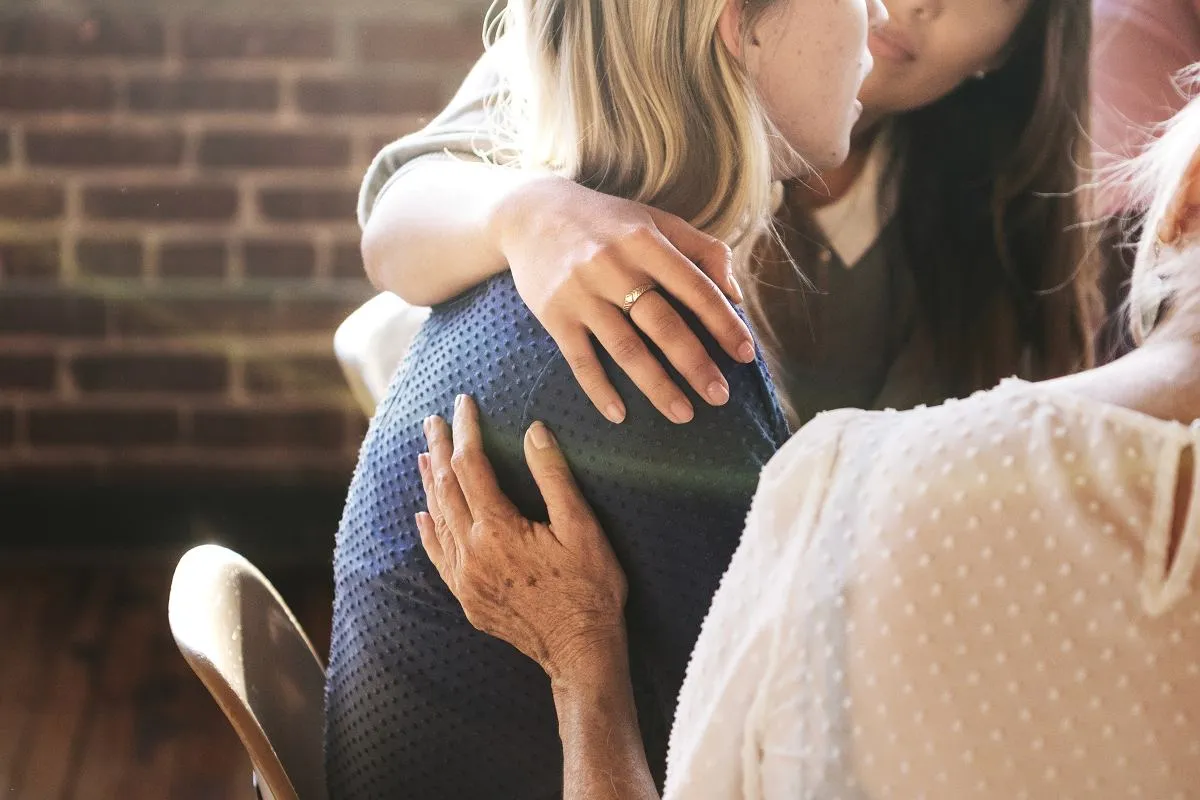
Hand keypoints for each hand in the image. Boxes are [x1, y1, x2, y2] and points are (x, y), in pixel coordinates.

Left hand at [416, 395, 628, 682]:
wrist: (580, 652)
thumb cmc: (590, 589)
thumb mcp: (582, 528)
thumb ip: (553, 477)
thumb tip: (533, 431)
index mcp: (498, 529)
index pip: (472, 465)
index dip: (466, 430)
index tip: (463, 403)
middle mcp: (471, 552)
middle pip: (446, 488)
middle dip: (440, 449)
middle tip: (432, 420)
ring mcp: (465, 578)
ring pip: (437, 519)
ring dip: (430, 483)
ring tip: (425, 454)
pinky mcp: (467, 598)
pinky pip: (437, 556)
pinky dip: (428, 530)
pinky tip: (422, 515)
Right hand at [492, 175, 756, 424]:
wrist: (531, 214)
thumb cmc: (607, 222)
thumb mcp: (656, 220)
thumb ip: (702, 250)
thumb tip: (736, 296)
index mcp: (645, 241)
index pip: (694, 287)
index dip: (723, 322)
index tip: (745, 354)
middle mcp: (613, 266)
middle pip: (662, 324)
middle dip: (695, 364)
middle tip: (720, 396)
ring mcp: (581, 293)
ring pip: (625, 348)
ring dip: (657, 386)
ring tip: (683, 414)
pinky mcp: (554, 314)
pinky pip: (580, 359)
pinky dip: (599, 389)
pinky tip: (619, 415)